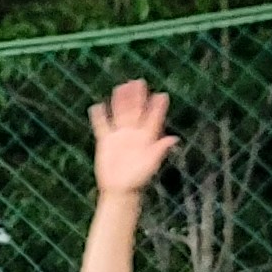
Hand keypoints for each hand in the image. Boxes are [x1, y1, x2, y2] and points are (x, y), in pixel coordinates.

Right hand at [89, 78, 176, 193]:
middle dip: (137, 97)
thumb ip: (160, 150)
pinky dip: (99, 117)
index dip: (157, 107)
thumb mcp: (151, 163)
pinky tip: (98, 106)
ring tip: (121, 87)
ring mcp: (119, 137)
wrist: (120, 189)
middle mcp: (133, 134)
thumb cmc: (138, 179)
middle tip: (139, 82)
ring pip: (119, 114)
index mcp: (146, 138)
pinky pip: (102, 126)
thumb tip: (173, 139)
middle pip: (135, 111)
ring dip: (120, 101)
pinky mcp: (105, 142)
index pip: (153, 119)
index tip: (162, 95)